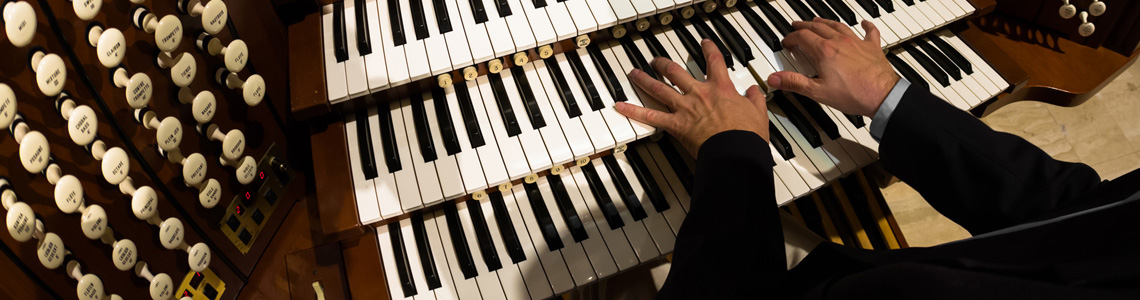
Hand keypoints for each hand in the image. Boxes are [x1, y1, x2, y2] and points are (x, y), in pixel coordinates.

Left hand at [615, 39, 768, 156]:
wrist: (735, 150)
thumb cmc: (746, 135)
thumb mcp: (758, 113)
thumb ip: (755, 100)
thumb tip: (755, 91)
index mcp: (721, 89)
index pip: (714, 62)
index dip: (709, 50)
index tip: (705, 44)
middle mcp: (699, 93)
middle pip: (676, 72)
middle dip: (664, 64)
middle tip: (657, 61)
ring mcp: (685, 108)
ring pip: (659, 89)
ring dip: (645, 79)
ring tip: (634, 73)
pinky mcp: (676, 125)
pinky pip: (650, 117)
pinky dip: (633, 111)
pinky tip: (621, 106)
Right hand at [768, 18, 899, 116]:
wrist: (883, 96)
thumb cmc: (854, 94)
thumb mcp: (818, 92)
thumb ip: (794, 83)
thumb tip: (774, 78)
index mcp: (825, 51)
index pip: (802, 37)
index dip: (791, 38)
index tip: (787, 42)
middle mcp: (840, 42)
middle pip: (818, 28)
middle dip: (805, 26)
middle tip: (797, 26)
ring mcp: (857, 42)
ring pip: (838, 26)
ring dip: (826, 22)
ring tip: (818, 21)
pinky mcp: (872, 47)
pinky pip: (869, 32)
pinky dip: (866, 26)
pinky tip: (864, 22)